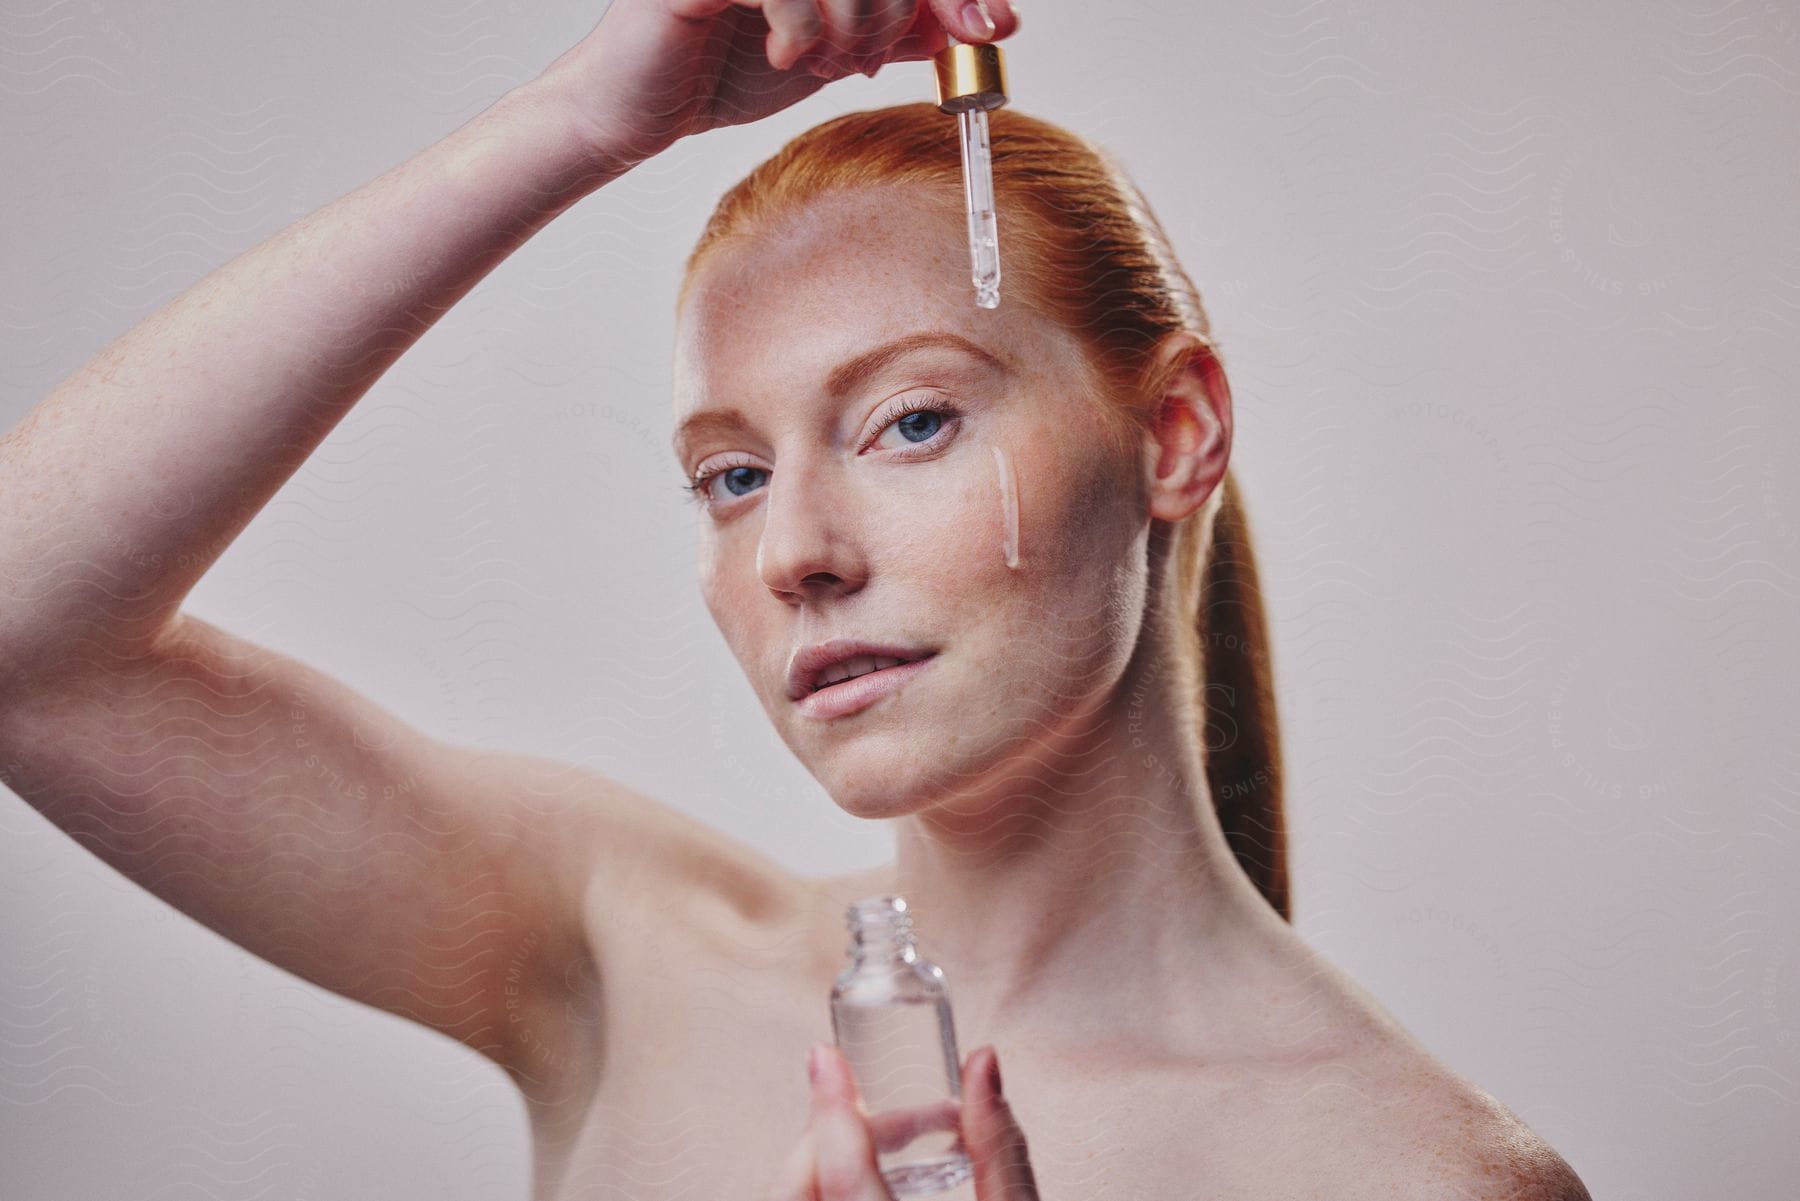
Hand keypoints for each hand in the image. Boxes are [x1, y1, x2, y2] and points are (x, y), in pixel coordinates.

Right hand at [530, 0, 1021, 173]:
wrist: (639, 110)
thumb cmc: (721, 72)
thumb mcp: (834, 51)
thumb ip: (895, 28)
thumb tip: (972, 21)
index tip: (995, 28)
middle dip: (906, 9)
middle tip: (878, 59)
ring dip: (859, 24)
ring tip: (828, 64)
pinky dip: (806, 28)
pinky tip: (785, 56)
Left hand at [762, 1041, 1041, 1200]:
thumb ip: (1002, 1151)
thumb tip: (981, 1062)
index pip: (846, 1178)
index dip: (832, 1111)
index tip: (825, 1056)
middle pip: (803, 1190)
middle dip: (827, 1137)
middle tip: (870, 1108)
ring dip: (826, 1163)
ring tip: (885, 1142)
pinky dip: (827, 1188)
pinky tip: (871, 1176)